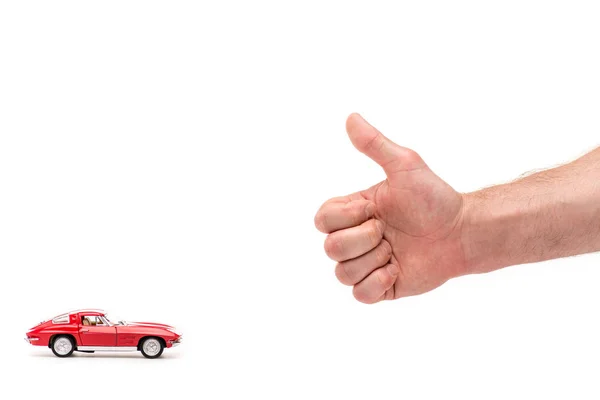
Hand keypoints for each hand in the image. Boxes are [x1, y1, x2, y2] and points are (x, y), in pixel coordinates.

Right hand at [315, 113, 466, 302]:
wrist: (461, 231)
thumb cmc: (434, 197)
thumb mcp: (405, 166)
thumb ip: (375, 144)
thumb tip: (350, 117)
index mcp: (353, 212)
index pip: (322, 220)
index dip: (346, 219)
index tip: (375, 211)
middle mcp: (355, 238)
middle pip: (331, 249)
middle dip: (364, 240)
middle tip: (389, 232)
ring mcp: (366, 264)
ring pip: (342, 274)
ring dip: (374, 261)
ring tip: (396, 251)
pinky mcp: (380, 287)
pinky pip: (359, 294)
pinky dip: (378, 283)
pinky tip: (397, 270)